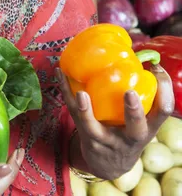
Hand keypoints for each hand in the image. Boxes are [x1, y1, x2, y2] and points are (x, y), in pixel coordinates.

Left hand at [57, 64, 174, 180]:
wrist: (109, 166)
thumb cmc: (128, 133)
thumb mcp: (143, 121)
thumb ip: (145, 97)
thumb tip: (144, 58)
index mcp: (148, 128)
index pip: (163, 111)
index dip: (164, 90)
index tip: (155, 69)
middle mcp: (130, 137)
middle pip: (136, 128)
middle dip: (133, 112)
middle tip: (130, 93)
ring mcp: (106, 141)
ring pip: (94, 128)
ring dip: (86, 111)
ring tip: (81, 94)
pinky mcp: (85, 137)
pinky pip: (72, 114)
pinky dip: (66, 92)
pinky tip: (60, 72)